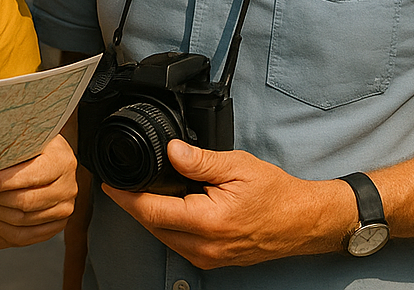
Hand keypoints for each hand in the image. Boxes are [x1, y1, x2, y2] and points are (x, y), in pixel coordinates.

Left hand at [0, 135, 77, 248]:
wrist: (47, 158)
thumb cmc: (31, 145)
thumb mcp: (26, 138)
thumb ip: (11, 147)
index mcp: (62, 161)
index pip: (33, 176)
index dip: (6, 181)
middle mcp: (68, 188)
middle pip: (24, 203)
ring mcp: (63, 210)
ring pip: (20, 222)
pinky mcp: (54, 226)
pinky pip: (22, 237)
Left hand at [102, 140, 355, 268]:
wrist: (302, 222)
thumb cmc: (276, 194)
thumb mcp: (237, 166)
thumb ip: (200, 161)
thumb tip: (171, 151)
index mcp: (207, 221)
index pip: (152, 211)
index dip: (126, 197)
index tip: (110, 183)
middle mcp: (204, 247)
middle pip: (152, 226)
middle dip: (134, 204)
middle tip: (124, 181)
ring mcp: (207, 258)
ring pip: (163, 237)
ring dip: (150, 216)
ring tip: (145, 190)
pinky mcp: (211, 261)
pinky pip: (178, 244)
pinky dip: (168, 226)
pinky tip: (170, 207)